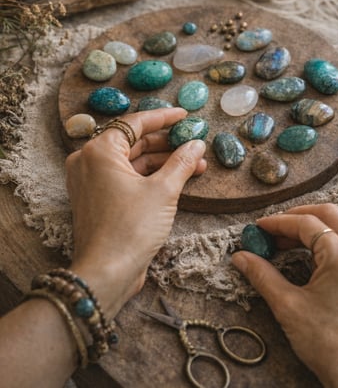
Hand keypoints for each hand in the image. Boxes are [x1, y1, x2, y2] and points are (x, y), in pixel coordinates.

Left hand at [65, 108, 206, 318]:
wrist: (107, 272)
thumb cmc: (130, 229)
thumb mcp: (164, 191)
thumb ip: (182, 162)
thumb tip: (196, 144)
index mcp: (99, 152)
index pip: (135, 123)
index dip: (164, 117)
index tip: (186, 116)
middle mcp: (89, 162)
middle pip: (133, 141)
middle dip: (167, 143)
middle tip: (195, 142)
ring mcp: (92, 182)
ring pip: (133, 162)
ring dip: (164, 161)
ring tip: (196, 164)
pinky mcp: (99, 200)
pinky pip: (127, 178)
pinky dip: (151, 176)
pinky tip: (178, 179)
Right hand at [231, 204, 337, 387]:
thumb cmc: (330, 345)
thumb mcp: (289, 307)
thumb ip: (263, 276)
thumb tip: (241, 257)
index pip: (306, 223)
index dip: (278, 222)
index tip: (259, 227)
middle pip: (330, 213)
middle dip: (299, 217)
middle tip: (276, 230)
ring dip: (324, 225)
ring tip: (299, 242)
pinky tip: (327, 255)